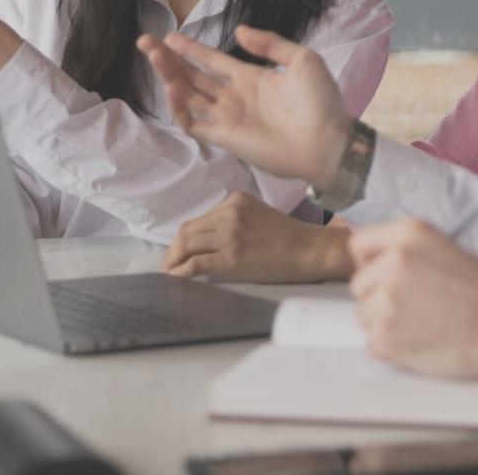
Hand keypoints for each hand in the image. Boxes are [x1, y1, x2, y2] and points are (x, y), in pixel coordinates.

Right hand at [136, 25, 349, 187]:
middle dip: (169, 60)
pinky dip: (180, 109)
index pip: (212, 61)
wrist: (327, 142)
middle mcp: (234, 97)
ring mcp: (228, 118)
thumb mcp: (302, 59)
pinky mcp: (226, 138)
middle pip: (194, 76)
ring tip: (153, 57)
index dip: (191, 49)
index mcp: (251, 77)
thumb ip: (270, 43)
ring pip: (189, 96)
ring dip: (169, 77)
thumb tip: (238, 31)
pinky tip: (172, 90)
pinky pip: (194, 124)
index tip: (169, 36)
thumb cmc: (320, 102)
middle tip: (146, 42)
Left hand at [163, 193, 353, 282]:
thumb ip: (232, 220)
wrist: (309, 250)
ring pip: (188, 244)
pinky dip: (181, 270)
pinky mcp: (232, 255)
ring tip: (170, 271)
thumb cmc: (288, 237)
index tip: (178, 251)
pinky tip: (176, 277)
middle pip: (189, 231)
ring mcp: (230, 234)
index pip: (199, 219)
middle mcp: (230, 213)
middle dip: (174, 249)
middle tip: (168, 264)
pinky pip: (196, 262)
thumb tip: (206, 241)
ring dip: (174, 259)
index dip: (185, 237)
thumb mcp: (257, 215)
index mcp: (236, 201)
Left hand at [349, 219, 477, 380]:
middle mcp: (394, 260)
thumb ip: (407, 251)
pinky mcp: (386, 333)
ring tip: (422, 325)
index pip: (359, 245)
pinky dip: (392, 349)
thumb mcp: (445, 249)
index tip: (379, 276)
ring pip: (364, 316)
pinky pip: (373, 344)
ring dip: (385, 325)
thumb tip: (378, 260)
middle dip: (379, 299)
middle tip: (413, 308)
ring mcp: (387, 297)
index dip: (369, 263)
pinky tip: (420, 341)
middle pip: (359, 285)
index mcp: (408, 234)